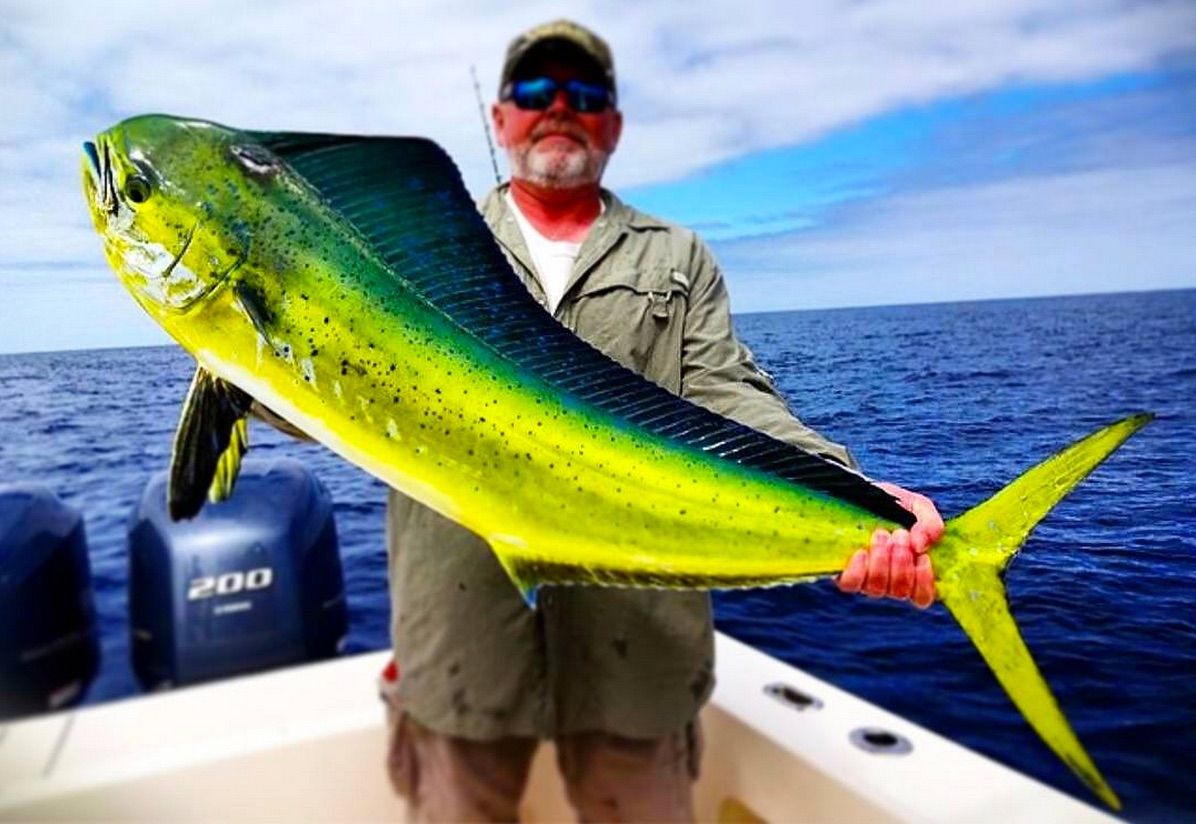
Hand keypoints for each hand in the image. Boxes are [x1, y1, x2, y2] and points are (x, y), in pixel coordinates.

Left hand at [836, 482, 943, 608]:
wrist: (862, 493)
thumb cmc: (895, 506)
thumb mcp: (919, 508)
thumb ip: (930, 525)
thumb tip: (920, 546)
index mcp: (912, 572)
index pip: (922, 596)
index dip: (924, 582)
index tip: (923, 557)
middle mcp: (890, 581)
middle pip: (899, 591)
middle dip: (902, 562)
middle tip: (900, 534)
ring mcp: (866, 579)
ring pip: (876, 588)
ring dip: (882, 561)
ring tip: (881, 534)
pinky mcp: (844, 572)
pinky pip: (850, 584)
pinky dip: (858, 570)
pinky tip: (862, 552)